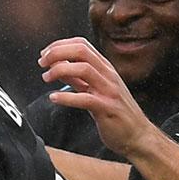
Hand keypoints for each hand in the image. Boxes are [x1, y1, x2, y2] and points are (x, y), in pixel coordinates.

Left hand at [38, 37, 158, 160]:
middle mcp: (108, 75)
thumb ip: (78, 79)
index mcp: (105, 68)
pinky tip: (54, 98)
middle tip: (41, 63)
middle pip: (81, 51)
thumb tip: (59, 68)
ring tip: (46, 77)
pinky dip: (67, 97)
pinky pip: (85, 98)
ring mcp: (109, 90)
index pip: (82, 45)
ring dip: (60, 70)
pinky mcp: (107, 108)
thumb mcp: (95, 90)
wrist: (137, 135)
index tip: (44, 54)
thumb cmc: (115, 113)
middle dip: (57, 52)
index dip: (60, 45)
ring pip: (84, 68)